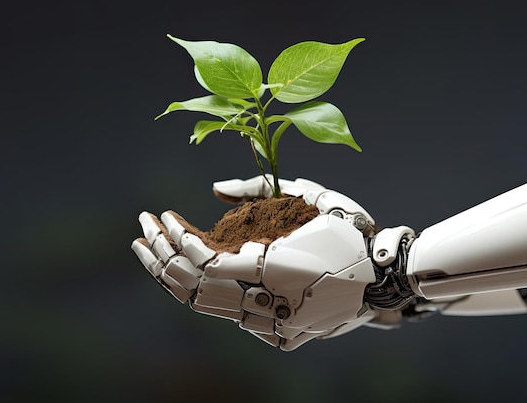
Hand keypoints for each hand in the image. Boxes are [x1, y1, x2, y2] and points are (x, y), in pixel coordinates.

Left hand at [132, 175, 378, 350]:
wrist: (385, 278)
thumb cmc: (348, 229)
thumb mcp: (311, 194)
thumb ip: (258, 189)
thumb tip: (213, 190)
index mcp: (282, 272)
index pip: (206, 266)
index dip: (178, 240)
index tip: (164, 215)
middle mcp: (274, 307)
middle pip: (196, 291)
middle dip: (160, 257)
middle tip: (141, 230)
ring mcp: (276, 328)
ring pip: (207, 308)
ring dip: (173, 278)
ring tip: (150, 250)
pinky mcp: (279, 337)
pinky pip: (228, 316)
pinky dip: (201, 294)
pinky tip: (183, 273)